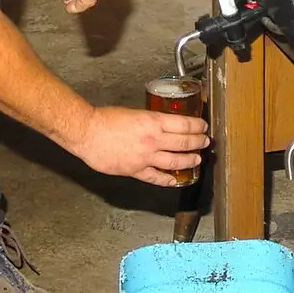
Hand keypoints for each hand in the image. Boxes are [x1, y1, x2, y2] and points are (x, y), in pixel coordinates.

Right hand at [69, 106, 210, 186]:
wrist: (88, 132)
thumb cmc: (106, 119)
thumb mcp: (135, 113)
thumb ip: (151, 121)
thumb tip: (163, 125)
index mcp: (154, 121)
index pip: (184, 124)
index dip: (197, 126)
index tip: (203, 126)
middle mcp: (153, 139)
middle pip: (185, 142)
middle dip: (199, 142)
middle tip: (206, 142)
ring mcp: (146, 157)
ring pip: (176, 161)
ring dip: (190, 160)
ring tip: (197, 159)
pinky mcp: (136, 170)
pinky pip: (157, 177)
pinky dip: (169, 180)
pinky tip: (176, 180)